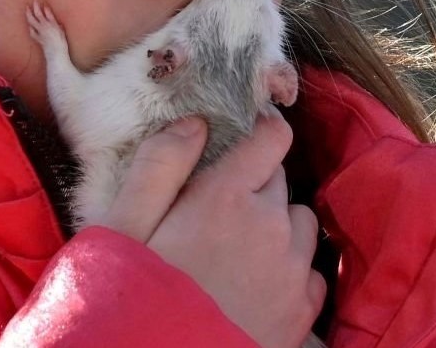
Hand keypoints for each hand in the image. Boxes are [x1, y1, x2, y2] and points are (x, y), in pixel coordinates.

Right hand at [93, 111, 325, 347]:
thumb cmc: (133, 290)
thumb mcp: (124, 221)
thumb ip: (159, 164)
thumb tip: (195, 121)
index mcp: (225, 196)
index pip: (270, 138)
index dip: (260, 129)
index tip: (244, 134)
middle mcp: (270, 226)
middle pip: (279, 179)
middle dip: (253, 182)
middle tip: (214, 207)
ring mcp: (292, 272)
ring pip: (300, 222)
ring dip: (277, 223)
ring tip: (237, 247)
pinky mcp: (303, 312)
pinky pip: (311, 270)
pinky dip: (290, 267)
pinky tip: (255, 282)